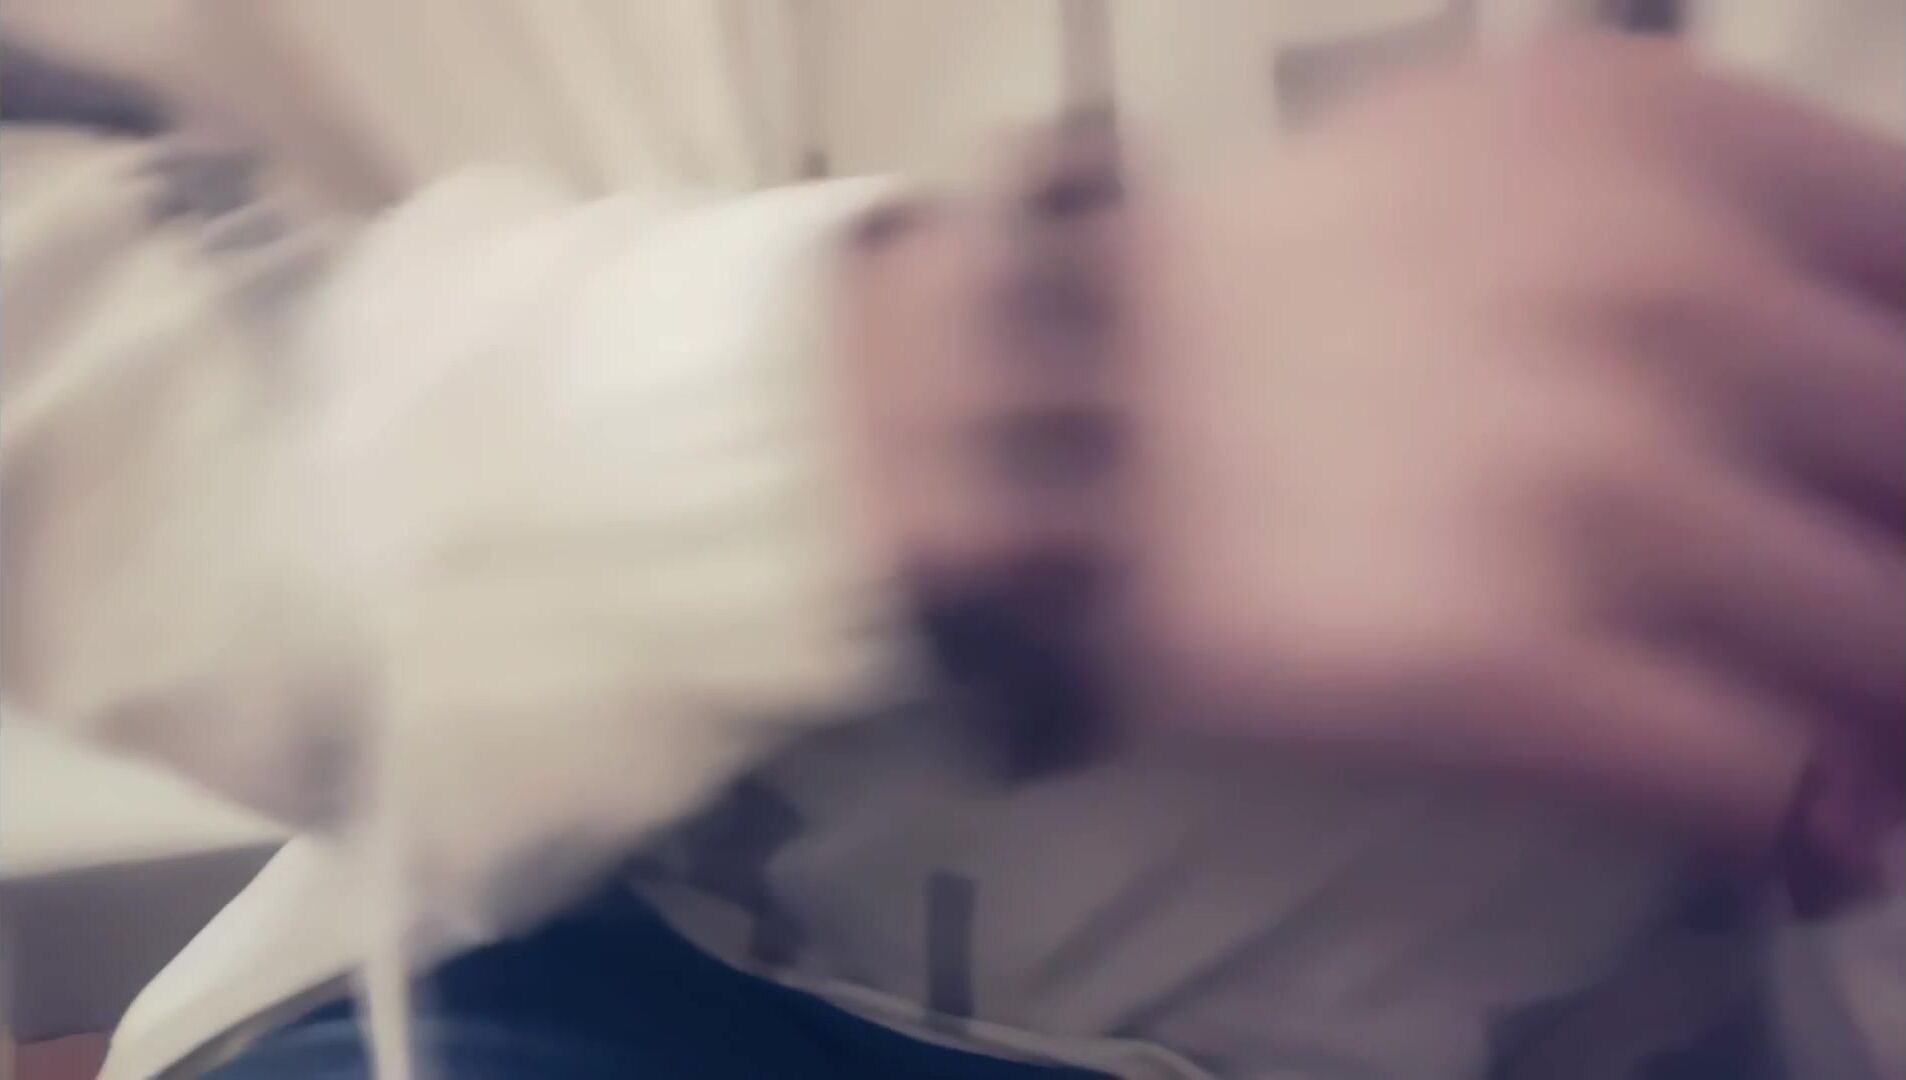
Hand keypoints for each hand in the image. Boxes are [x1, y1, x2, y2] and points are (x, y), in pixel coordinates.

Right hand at [1119, 39, 1903, 895]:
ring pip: (1882, 639)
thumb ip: (1707, 213)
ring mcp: (1585, 487)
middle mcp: (1650, 286)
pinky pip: (1763, 779)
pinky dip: (1816, 819)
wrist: (1053, 425)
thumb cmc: (1281, 290)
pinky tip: (1817, 829)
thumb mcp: (1499, 154)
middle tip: (1867, 605)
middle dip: (1904, 557)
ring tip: (1869, 735)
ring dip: (1890, 706)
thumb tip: (1872, 372)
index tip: (1877, 479)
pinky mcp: (1499, 669)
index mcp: (1655, 132)